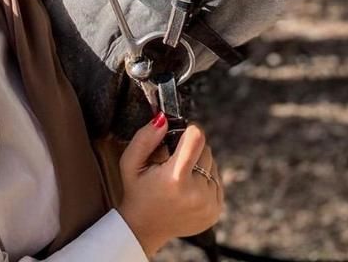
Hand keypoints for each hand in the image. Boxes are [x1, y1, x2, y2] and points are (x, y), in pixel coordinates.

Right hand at [117, 113, 223, 257]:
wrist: (144, 228)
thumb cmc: (137, 191)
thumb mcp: (130, 162)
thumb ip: (145, 137)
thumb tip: (164, 118)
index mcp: (176, 179)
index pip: (197, 138)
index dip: (190, 130)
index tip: (181, 133)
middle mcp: (197, 193)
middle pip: (206, 150)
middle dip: (191, 149)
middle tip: (173, 160)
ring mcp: (209, 204)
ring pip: (213, 164)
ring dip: (199, 164)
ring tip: (179, 176)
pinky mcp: (215, 211)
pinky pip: (216, 180)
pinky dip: (204, 179)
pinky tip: (187, 187)